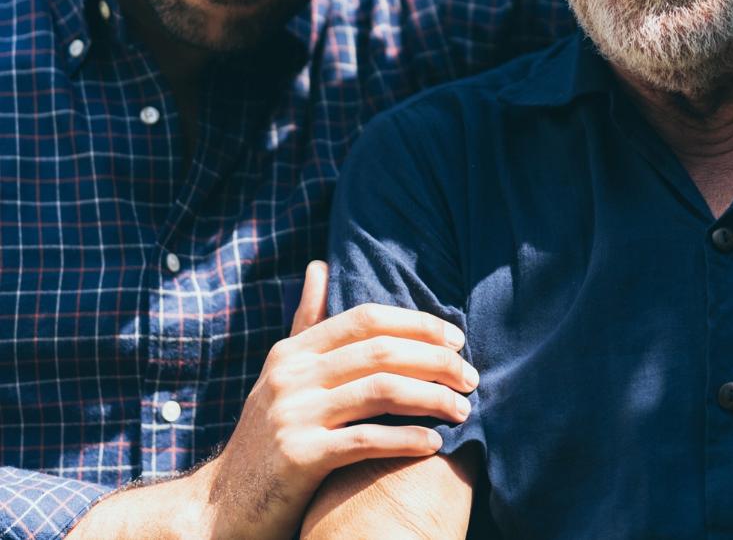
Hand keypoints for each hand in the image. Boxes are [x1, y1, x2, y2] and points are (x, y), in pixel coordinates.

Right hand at [67, 262, 474, 539]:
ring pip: (380, 391)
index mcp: (292, 352)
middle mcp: (291, 376)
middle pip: (381, 351)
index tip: (456, 338)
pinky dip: (406, 439)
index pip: (367, 319)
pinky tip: (433, 443)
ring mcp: (292, 415)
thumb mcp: (281, 376)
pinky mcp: (298, 458)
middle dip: (435, 360)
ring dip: (432, 398)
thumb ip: (307, 325)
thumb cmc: (265, 438)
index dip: (417, 323)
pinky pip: (366, 440)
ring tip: (463, 409)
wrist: (217, 510)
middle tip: (471, 376)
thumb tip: (319, 266)